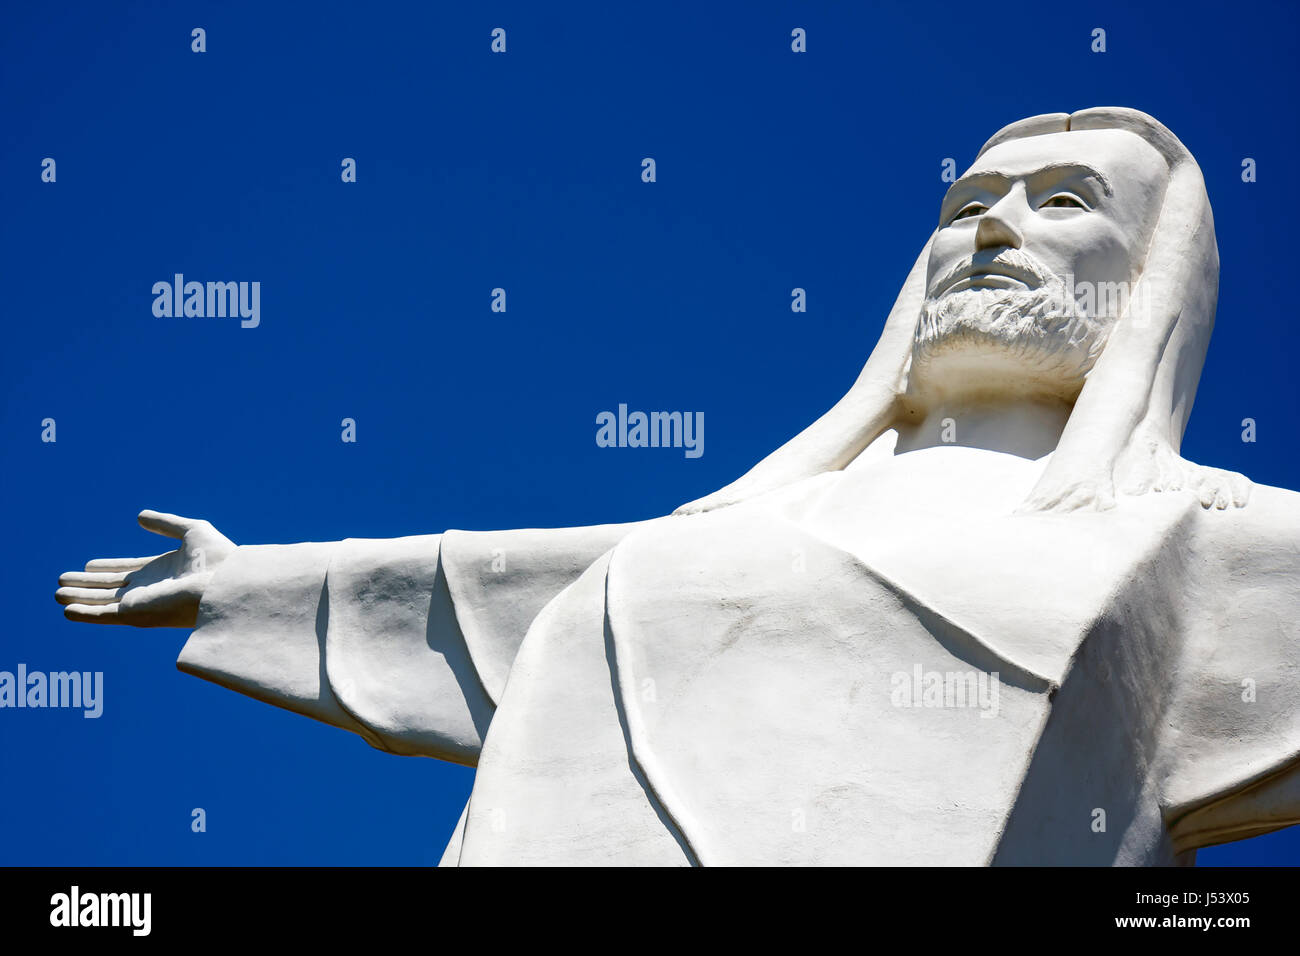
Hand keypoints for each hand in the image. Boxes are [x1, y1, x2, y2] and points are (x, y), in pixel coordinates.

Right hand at [56, 510, 235, 627]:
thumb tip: (139, 517)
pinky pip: (103, 615)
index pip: (128, 570)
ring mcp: (142, 602)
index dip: (107, 567)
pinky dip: (84, 613)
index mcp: (162, 571)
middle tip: (61, 580)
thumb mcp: (192, 531)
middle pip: (111, 587)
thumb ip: (165, 524)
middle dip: (87, 584)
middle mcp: (150, 589)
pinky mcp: (136, 614)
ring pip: (102, 601)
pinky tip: (66, 610)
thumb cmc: (217, 558)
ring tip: (56, 593)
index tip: (88, 564)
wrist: (226, 582)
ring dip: (79, 597)